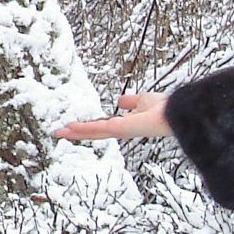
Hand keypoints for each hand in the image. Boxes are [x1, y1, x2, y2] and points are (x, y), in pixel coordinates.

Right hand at [53, 93, 172, 140]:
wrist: (175, 113)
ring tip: (59, 132)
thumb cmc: (164, 107)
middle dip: (77, 133)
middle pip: (94, 133)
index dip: (87, 126)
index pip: (102, 127)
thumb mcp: (143, 100)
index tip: (73, 127)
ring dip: (75, 132)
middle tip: (59, 133)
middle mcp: (120, 130)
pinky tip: (71, 127)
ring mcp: (119, 131)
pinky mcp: (120, 128)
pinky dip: (84, 127)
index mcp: (125, 124)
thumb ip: (132, 101)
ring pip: (93, 133)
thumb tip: (120, 101)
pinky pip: (98, 128)